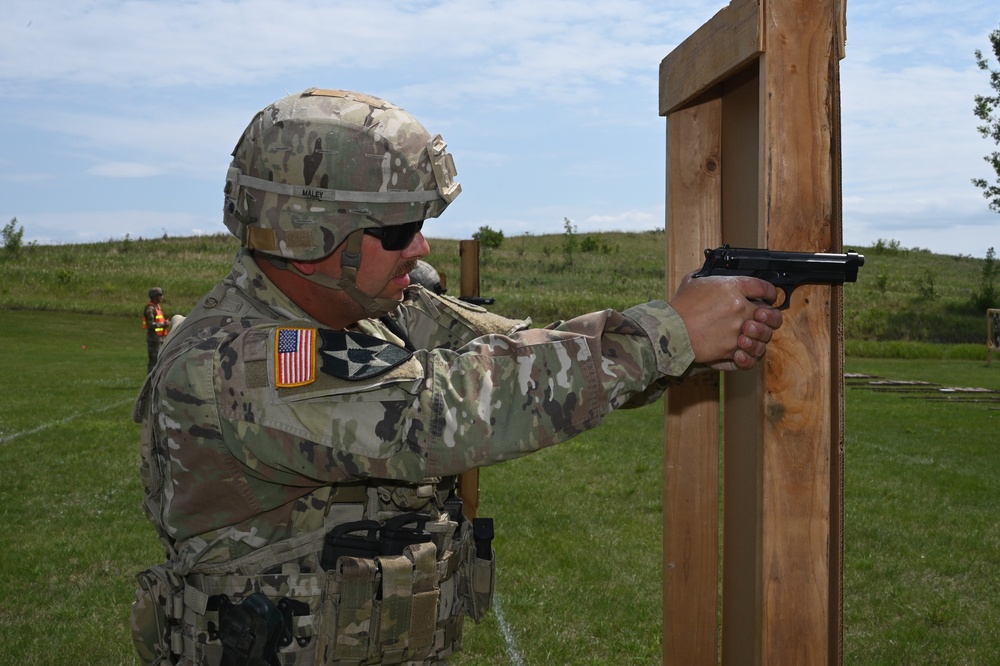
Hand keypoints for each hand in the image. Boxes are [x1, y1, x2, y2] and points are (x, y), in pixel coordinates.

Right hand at [669, 273, 783, 371]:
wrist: (670, 330)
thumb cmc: (679, 306)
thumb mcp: (692, 280)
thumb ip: (707, 272)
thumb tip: (711, 268)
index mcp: (732, 287)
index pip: (763, 286)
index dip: (770, 291)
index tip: (769, 295)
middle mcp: (740, 308)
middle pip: (770, 313)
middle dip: (770, 316)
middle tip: (763, 317)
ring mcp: (738, 331)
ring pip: (764, 336)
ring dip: (761, 335)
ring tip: (749, 334)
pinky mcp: (731, 350)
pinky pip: (750, 355)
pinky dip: (749, 354)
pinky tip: (743, 349)